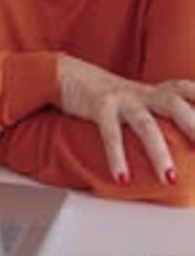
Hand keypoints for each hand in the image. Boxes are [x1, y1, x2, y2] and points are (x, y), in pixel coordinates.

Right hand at [58, 54, 194, 184]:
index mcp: (157, 92)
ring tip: (169, 179)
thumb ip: (164, 118)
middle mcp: (143, 93)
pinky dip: (117, 156)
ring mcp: (122, 98)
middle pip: (174, 104)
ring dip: (159, 152)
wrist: (72, 76)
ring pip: (145, 123)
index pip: (188, 91)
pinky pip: (110, 133)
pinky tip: (122, 177)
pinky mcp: (100, 106)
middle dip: (193, 125)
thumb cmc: (113, 98)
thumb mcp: (143, 103)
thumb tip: (187, 143)